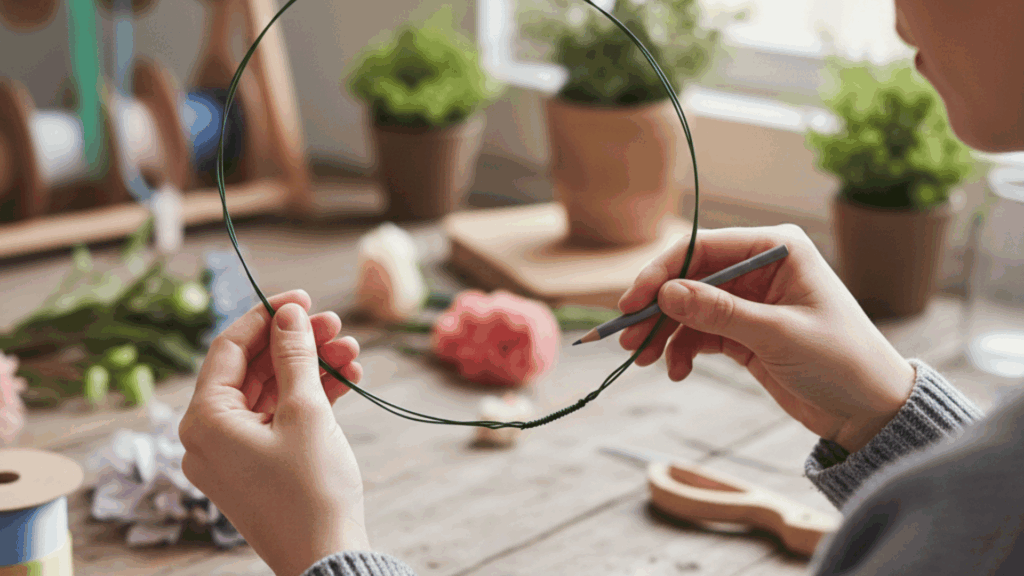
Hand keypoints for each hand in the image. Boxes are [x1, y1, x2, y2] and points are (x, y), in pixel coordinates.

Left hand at [179, 290, 368, 575]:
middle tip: (337, 325)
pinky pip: (278, 419)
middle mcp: (209, 435)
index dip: (268, 315)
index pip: (229, 348)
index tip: (304, 297)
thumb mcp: (306, 412)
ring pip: (270, 393)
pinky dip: (309, 399)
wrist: (326, 558)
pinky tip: (347, 380)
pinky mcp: (257, 466)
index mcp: (204, 420)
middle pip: (253, 369)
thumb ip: (294, 355)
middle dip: (298, 344)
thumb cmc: (311, 490)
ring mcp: (232, 453)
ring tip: (352, 352)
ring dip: (311, 369)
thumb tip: (288, 314)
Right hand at [618, 225, 915, 452]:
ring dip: (662, 333)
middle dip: (656, 308)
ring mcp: (749, 300)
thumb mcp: (778, 335)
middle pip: (689, 278)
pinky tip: (677, 370)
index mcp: (777, 248)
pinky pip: (698, 333)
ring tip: (642, 360)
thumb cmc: (841, 362)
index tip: (632, 302)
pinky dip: (681, 350)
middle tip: (627, 338)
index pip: (703, 248)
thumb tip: (665, 293)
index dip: (662, 272)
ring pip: (688, 308)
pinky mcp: (744, 332)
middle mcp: (760, 267)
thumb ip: (720, 312)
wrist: (870, 411)